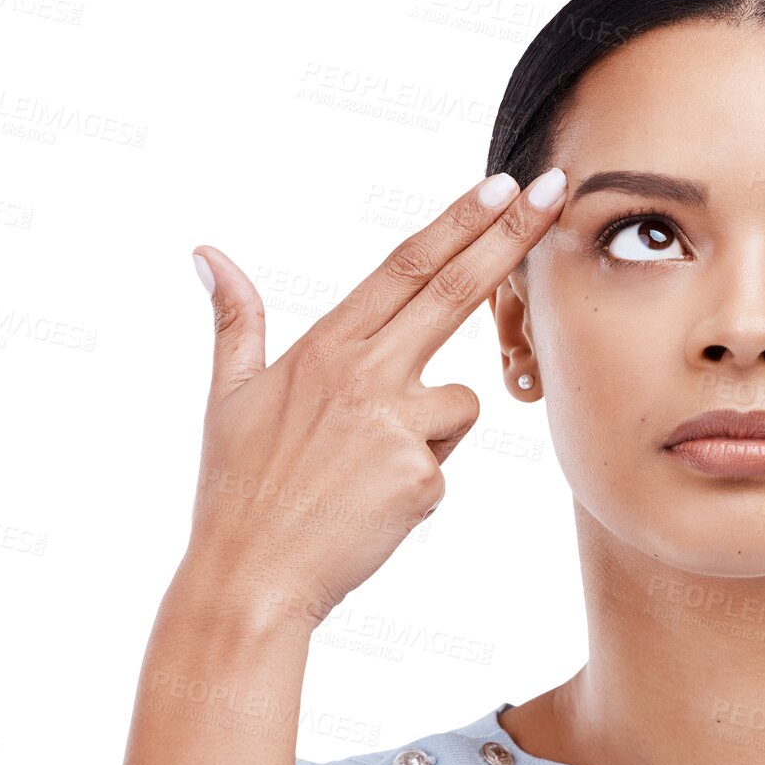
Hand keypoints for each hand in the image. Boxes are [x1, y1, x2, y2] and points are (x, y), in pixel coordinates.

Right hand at [183, 167, 565, 624]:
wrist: (251, 578)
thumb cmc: (238, 492)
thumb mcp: (229, 398)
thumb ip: (235, 323)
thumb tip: (208, 254)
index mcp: (324, 347)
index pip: (404, 268)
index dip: (458, 223)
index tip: (501, 186)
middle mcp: (363, 373)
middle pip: (454, 290)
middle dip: (511, 236)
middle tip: (556, 189)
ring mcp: (395, 424)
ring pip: (460, 402)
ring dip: (434, 431)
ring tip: (366, 473)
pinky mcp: (422, 476)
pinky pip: (446, 464)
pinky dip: (421, 483)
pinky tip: (374, 506)